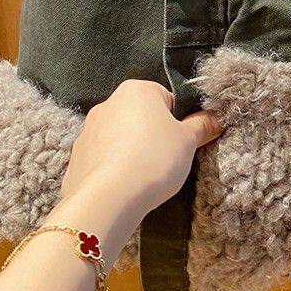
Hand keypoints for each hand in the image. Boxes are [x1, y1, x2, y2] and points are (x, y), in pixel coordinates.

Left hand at [53, 80, 220, 261]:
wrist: (107, 200)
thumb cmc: (153, 160)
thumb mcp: (188, 141)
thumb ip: (202, 125)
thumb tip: (215, 118)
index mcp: (137, 90)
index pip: (165, 99)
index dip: (177, 122)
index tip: (180, 142)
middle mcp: (108, 103)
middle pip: (139, 116)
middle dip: (151, 135)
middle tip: (165, 159)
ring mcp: (87, 131)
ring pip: (118, 137)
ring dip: (130, 151)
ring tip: (142, 176)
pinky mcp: (75, 158)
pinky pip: (101, 159)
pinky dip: (112, 168)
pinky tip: (122, 185)